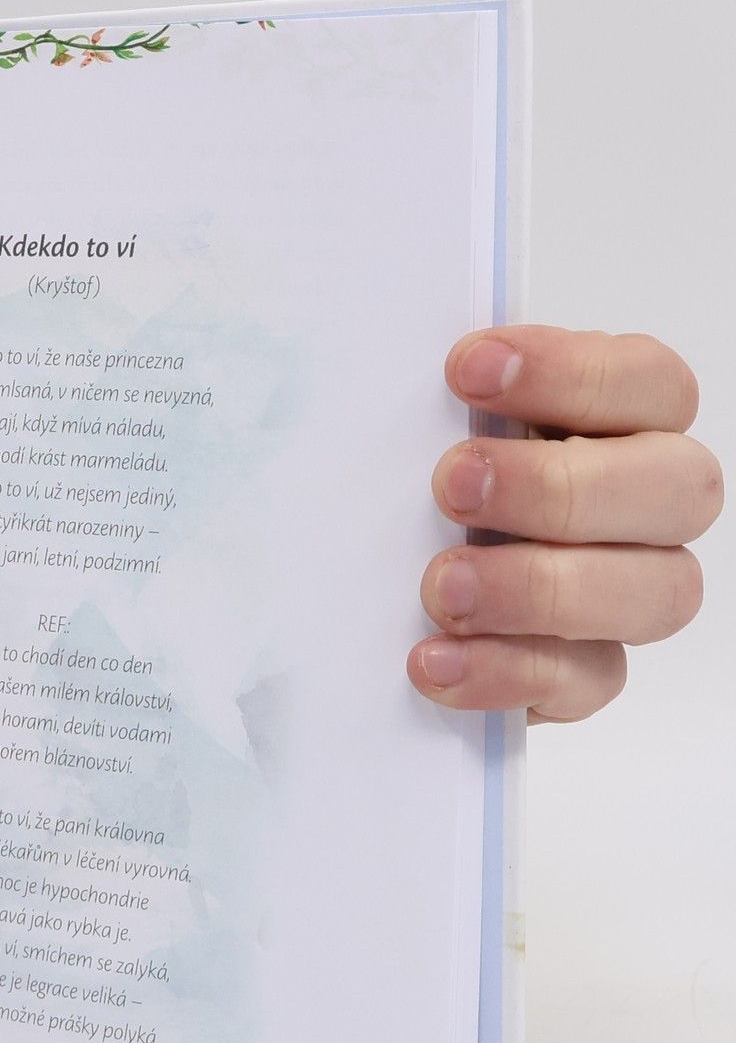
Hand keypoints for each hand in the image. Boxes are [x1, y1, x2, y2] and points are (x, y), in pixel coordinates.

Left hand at [409, 327, 721, 722]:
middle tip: (452, 485)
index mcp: (620, 422)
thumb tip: (376, 362)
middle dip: (559, 486)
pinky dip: (507, 670)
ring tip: (441, 587)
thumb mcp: (407, 433)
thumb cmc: (404, 487)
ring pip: (656, 591)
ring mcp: (628, 594)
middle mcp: (646, 505)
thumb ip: (426, 403)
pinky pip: (585, 681)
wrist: (365, 599)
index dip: (569, 372)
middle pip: (677, 488)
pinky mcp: (584, 674)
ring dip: (541, 587)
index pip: (646, 381)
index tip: (465, 369)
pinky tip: (434, 660)